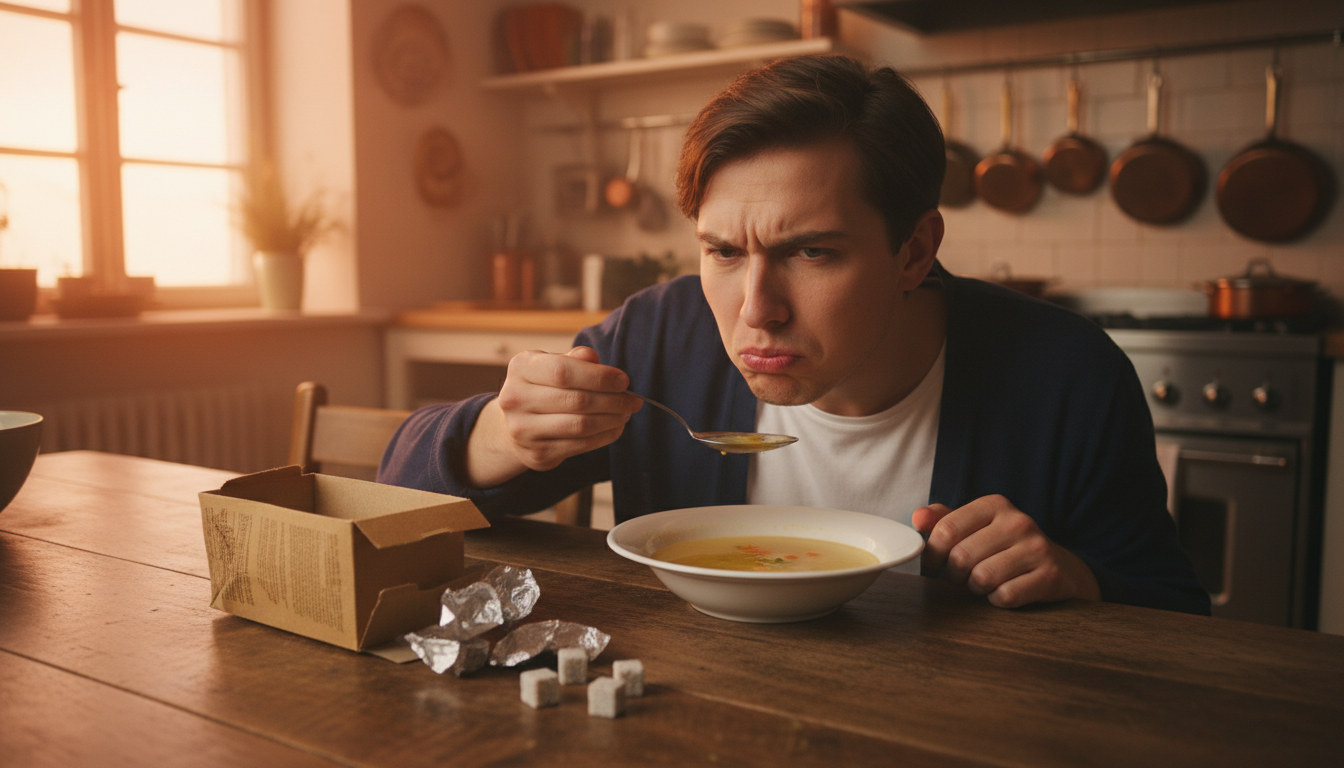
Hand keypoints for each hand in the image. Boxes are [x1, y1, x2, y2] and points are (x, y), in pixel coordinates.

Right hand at [466, 346, 641, 486]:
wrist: (515, 426)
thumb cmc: (543, 387)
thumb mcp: (552, 364)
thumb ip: (574, 359)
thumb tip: (593, 358)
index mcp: (521, 368)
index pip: (563, 371)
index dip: (599, 377)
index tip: (623, 380)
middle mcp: (515, 398)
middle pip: (576, 400)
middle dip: (613, 400)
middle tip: (633, 400)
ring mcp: (523, 429)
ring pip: (581, 425)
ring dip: (612, 419)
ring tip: (626, 413)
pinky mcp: (537, 453)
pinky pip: (580, 445)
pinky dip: (605, 436)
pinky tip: (615, 427)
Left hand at [911, 495, 1100, 607]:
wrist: (1060, 567)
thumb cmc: (1006, 548)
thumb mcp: (976, 527)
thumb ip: (944, 520)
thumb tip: (917, 518)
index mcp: (995, 505)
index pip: (946, 529)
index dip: (930, 555)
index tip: (931, 567)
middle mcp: (1018, 521)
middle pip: (960, 556)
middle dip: (953, 575)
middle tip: (960, 578)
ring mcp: (1037, 547)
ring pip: (982, 578)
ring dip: (975, 588)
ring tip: (982, 583)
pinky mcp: (1050, 575)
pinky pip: (1005, 596)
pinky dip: (997, 600)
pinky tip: (1003, 592)